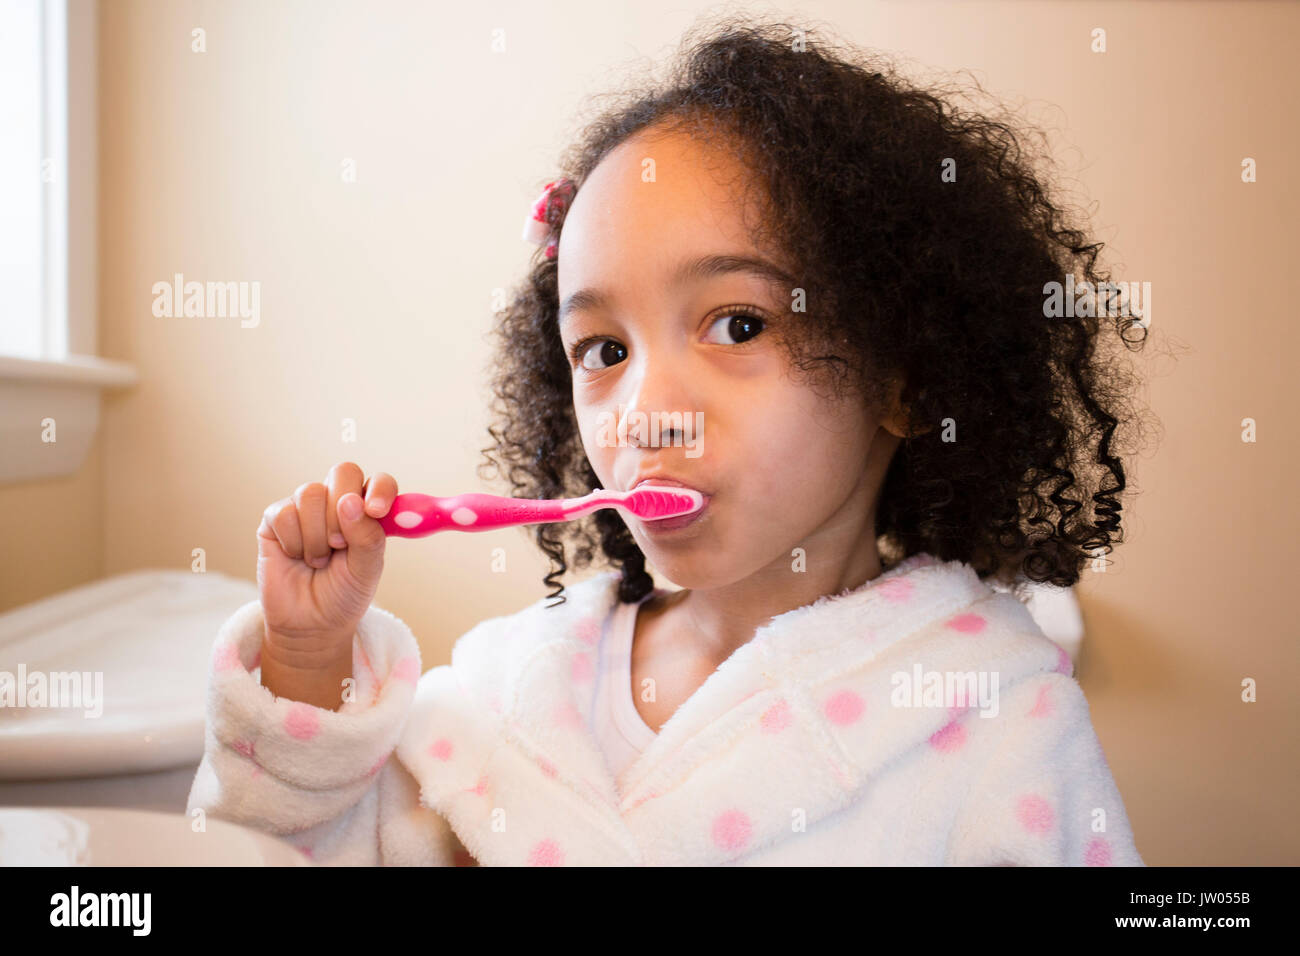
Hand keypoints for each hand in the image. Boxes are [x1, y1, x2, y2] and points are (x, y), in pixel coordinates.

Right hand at [256, 461, 396, 663]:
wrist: (309, 625)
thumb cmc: (343, 595)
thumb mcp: (367, 571)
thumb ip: (368, 537)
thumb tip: (351, 501)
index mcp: (367, 511)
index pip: (378, 481)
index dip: (379, 489)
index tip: (376, 510)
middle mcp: (337, 502)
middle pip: (343, 472)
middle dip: (341, 511)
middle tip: (339, 544)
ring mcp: (305, 508)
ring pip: (310, 493)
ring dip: (316, 536)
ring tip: (318, 560)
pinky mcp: (275, 518)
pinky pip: (283, 512)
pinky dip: (293, 541)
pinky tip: (296, 557)